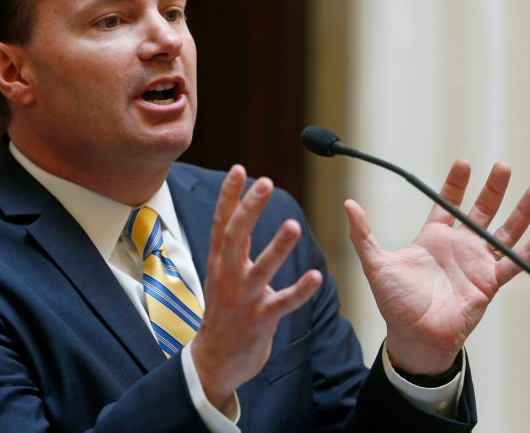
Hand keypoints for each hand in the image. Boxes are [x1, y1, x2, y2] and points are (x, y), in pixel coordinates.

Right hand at [191, 165, 322, 407]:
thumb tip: (245, 213)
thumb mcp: (221, 275)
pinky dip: (298, 290)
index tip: (239, 169)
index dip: (229, 195)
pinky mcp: (259, 321)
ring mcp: (243, 299)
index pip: (222, 222)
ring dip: (276, 247)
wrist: (214, 360)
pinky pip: (282, 304)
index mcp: (219, 262)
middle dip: (250, 208)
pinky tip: (315, 277)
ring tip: (293, 225)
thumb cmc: (223, 312)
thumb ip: (234, 247)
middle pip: (236, 236)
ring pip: (260, 269)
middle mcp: (228, 276)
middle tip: (265, 182)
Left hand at [345, 160, 529, 374]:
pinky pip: (514, 264)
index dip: (456, 184)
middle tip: (503, 166)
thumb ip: (363, 234)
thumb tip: (348, 204)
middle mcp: (458, 248)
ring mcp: (476, 264)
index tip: (464, 163)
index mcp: (433, 239)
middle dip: (492, 189)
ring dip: (519, 212)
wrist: (413, 336)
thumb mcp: (376, 263)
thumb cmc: (395, 302)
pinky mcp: (489, 284)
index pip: (447, 204)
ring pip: (503, 232)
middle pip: (480, 211)